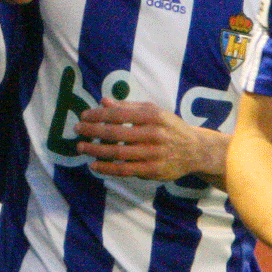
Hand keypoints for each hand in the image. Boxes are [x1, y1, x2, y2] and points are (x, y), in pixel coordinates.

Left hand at [74, 98, 225, 181]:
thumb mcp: (153, 111)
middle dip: (92, 131)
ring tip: (81, 147)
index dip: (98, 115)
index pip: (119, 114)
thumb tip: (103, 101)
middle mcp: (153, 134)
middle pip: (115, 133)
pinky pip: (124, 170)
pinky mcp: (152, 170)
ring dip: (95, 150)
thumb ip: (128, 107)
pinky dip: (107, 168)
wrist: (194, 150)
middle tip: (77, 129)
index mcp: (153, 116)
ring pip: (117, 152)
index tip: (84, 116)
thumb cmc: (169, 127)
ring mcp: (153, 154)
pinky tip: (94, 165)